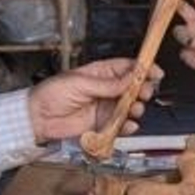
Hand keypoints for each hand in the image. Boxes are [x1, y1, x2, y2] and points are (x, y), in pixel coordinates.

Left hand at [27, 57, 160, 142]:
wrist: (38, 118)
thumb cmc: (54, 93)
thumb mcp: (81, 83)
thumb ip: (108, 84)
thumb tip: (133, 78)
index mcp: (100, 73)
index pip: (127, 68)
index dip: (143, 69)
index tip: (156, 73)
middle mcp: (106, 89)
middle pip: (133, 88)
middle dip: (143, 90)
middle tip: (144, 93)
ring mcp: (105, 107)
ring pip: (130, 107)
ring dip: (136, 108)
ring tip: (134, 110)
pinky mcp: (102, 125)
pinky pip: (120, 125)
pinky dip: (128, 126)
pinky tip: (129, 125)